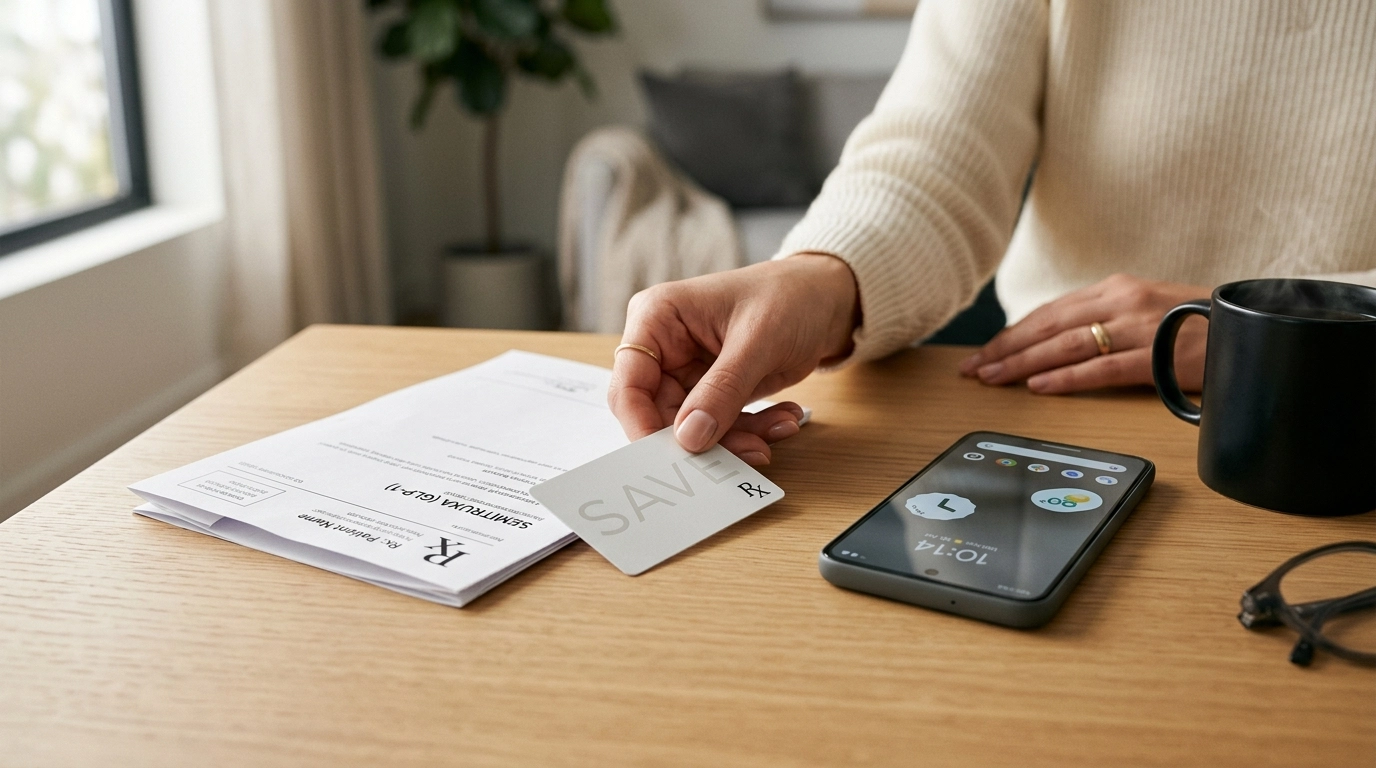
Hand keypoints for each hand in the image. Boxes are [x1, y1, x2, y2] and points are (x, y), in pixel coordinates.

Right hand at [608, 254, 858, 464]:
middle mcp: (665, 347)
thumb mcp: (757, 342)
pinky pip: (721, 425)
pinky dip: (752, 430)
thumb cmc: (790, 296)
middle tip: (749, 451)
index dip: (642, 426)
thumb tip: (688, 437)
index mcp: (658, 318)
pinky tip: (784, 417)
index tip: (673, 459)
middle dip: (705, 437)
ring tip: (781, 426)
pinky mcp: (714, 389)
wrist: (828, 296)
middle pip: (660, 414)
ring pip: (693, 427)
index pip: (629, 384)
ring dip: (738, 437)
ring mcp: (688, 370)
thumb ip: (722, 391)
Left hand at [958, 274, 1210, 393]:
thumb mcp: (1145, 310)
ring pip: (1066, 346)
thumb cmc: (1195, 323)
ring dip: (1023, 363)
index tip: (984, 353)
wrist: (1253, 323)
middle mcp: (1121, 301)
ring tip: (994, 378)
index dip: (1012, 333)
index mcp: (1115, 289)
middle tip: (973, 369)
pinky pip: (1101, 368)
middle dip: (1006, 349)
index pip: (1050, 312)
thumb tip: (1056, 344)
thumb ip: (1104, 320)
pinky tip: (1038, 386)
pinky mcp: (1157, 355)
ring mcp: (1139, 327)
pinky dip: (1066, 378)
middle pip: (1048, 326)